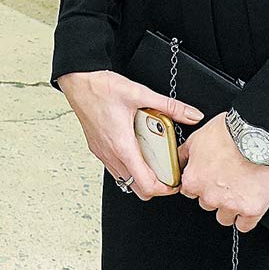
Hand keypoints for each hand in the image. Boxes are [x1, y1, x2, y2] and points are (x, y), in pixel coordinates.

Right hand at [56, 70, 203, 200]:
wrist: (77, 80)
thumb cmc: (99, 87)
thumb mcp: (140, 94)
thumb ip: (169, 106)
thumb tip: (191, 115)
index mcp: (122, 145)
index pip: (146, 184)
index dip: (165, 189)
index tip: (175, 181)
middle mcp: (110, 153)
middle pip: (137, 188)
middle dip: (156, 186)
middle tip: (167, 172)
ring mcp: (102, 153)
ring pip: (125, 180)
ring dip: (141, 177)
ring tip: (153, 160)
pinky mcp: (97, 148)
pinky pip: (116, 169)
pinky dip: (130, 167)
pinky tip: (136, 149)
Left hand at [177, 116, 268, 231]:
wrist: (258, 134)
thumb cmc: (229, 133)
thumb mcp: (196, 139)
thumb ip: (183, 156)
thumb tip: (176, 163)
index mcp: (193, 180)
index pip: (189, 192)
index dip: (200, 184)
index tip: (209, 178)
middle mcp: (209, 196)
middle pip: (207, 204)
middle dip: (214, 194)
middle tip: (227, 179)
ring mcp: (231, 205)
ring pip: (224, 217)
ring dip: (229, 207)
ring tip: (240, 189)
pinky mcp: (252, 209)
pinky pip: (244, 225)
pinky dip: (246, 218)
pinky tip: (248, 205)